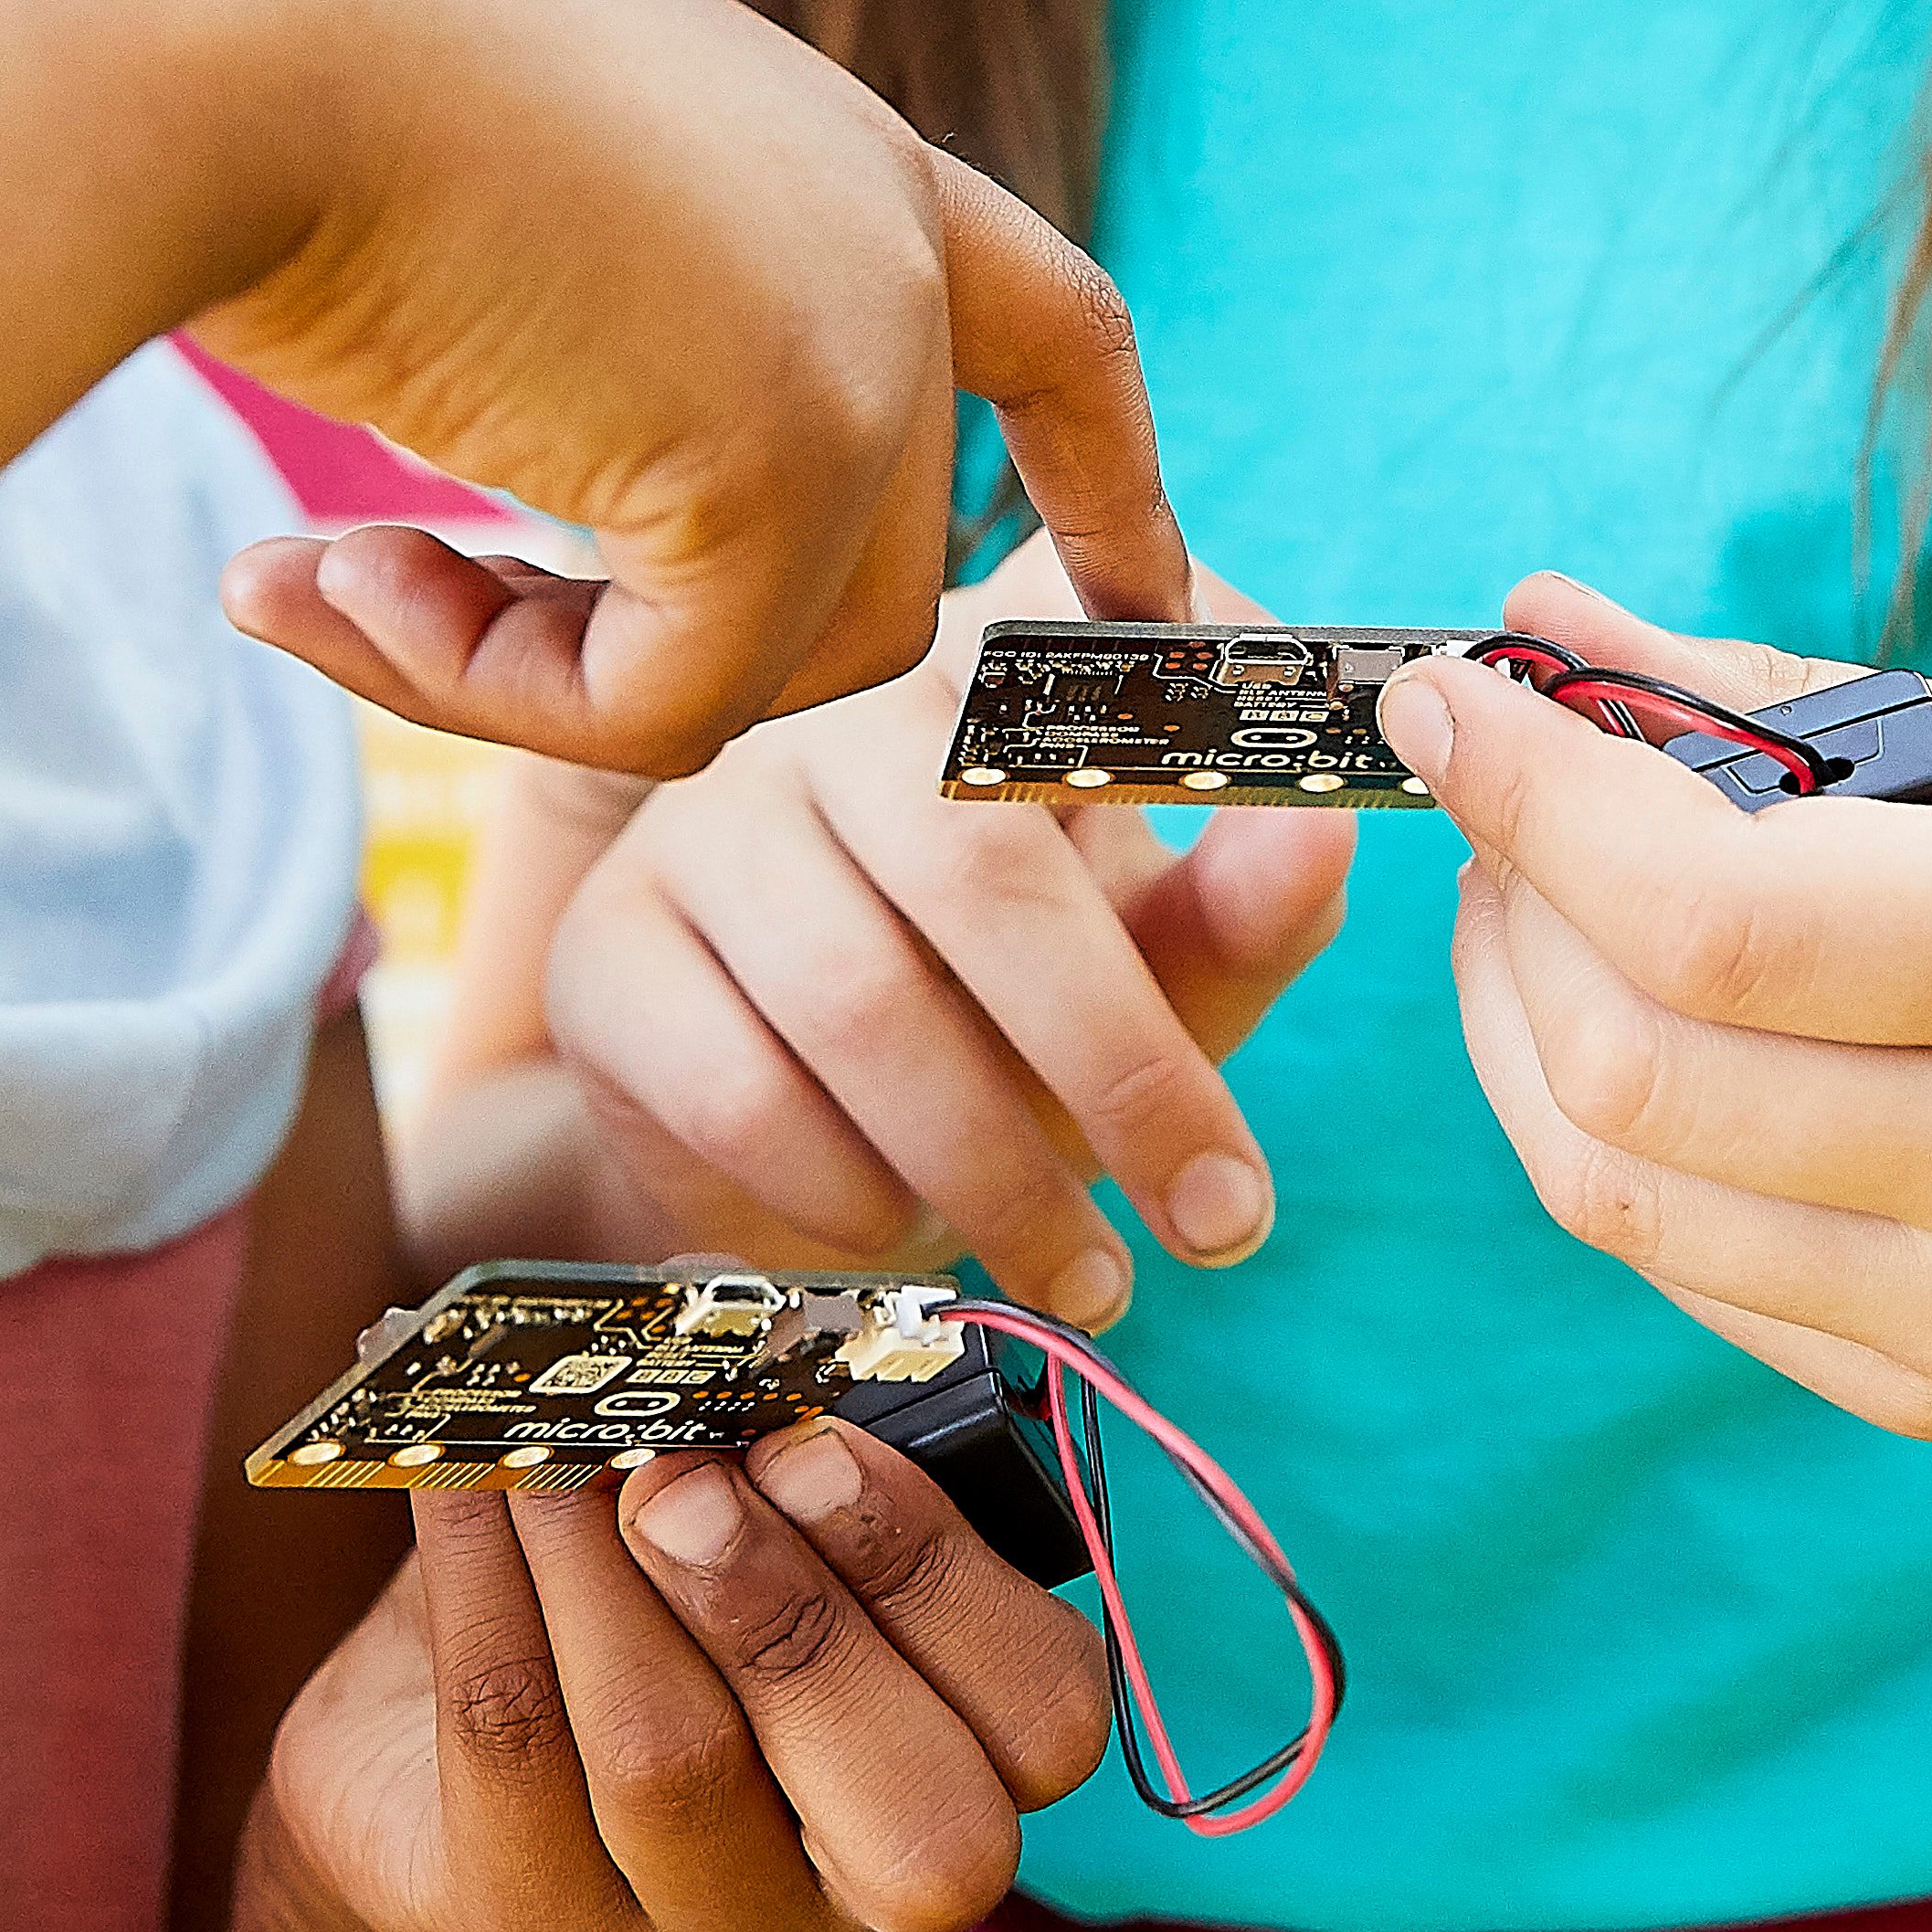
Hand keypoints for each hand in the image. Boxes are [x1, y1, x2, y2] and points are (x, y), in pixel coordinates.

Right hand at [154, 0, 1184, 775]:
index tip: (1144, 596)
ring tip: (325, 580)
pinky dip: (480, 694)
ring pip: (767, 669)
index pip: (1052, 326)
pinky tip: (312, 584)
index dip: (1101, 473)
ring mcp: (860, 354)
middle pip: (855, 581)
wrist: (215, 6)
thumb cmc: (279, 65)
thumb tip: (586, 542)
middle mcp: (886, 247)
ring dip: (525, 679)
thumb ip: (600, 351)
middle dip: (637, 649)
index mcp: (835, 157)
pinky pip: (661, 709)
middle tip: (374, 595)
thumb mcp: (500, 201)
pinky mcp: (777, 470)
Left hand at [262, 1409, 1114, 1931]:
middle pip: (909, 1817)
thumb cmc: (644, 1586)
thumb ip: (777, 1411)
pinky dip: (485, 1585)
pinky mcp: (529, 1929)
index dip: (936, 1574)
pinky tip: (467, 1490)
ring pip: (672, 1760)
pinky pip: (514, 1748)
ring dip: (603, 1569)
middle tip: (680, 1480)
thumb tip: (734, 1303)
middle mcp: (859, 1883)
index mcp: (968, 1758)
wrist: (435, 1746)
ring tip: (553, 1457)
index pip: (1043, 1717)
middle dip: (791, 1615)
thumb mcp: (744, 1496)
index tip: (811, 1444)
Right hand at [533, 551, 1356, 1324]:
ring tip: (1088, 1275)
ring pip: (857, 1000)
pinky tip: (913, 1237)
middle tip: (1220, 1223)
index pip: (1107, 657)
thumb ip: (1250, 903)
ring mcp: (703, 818)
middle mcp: (833, 705)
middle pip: (977, 863)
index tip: (1305, 827)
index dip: (1206, 734)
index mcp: (991, 663)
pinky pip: (737, 1089)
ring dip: (994, 1172)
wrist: (791, 1124)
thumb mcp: (1163, 963)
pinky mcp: (608, 945)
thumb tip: (1324, 829)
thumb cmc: (1015, 1016)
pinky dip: (853, 1195)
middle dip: (1119, 1066)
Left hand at [1394, 572, 1931, 1445]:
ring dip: (1523, 1025)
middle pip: (1642, 1065)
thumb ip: (1802, 701)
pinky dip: (1620, 1135)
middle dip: (1511, 907)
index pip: (1726, 917)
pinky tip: (1652, 1026)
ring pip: (1623, 1189)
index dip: (1543, 802)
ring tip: (1549, 898)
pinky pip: (1694, 1272)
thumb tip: (1543, 628)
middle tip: (1508, 791)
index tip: (1451, 696)